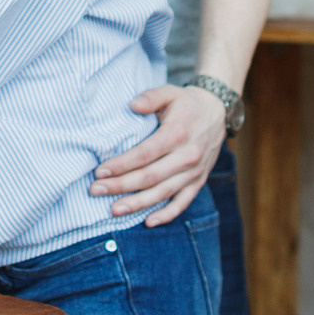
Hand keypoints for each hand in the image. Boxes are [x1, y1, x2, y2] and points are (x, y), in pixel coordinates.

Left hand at [90, 84, 226, 226]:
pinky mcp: (199, 181)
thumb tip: (132, 105)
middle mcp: (187, 156)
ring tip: (113, 210)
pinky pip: (183, 203)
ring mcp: (194, 172)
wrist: (218, 112)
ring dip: (137, 204)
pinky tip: (147, 222)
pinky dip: (166, 215)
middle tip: (95, 190)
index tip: (100, 171)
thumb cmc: (186, 103)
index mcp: (178, 133)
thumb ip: (151, 97)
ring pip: (163, 193)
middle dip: (120, 186)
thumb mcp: (169, 92)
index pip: (145, 154)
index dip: (122, 164)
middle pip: (150, 177)